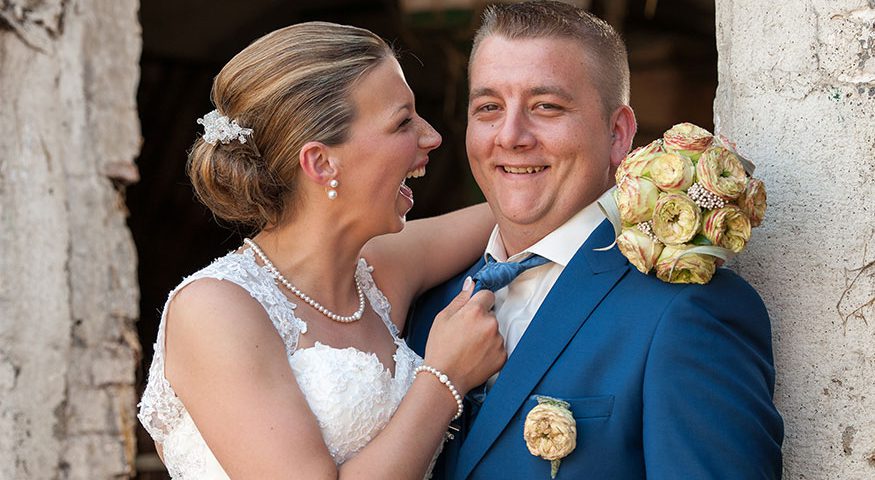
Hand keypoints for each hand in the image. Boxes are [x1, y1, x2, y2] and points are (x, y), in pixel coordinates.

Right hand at [423, 277, 505, 394]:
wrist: (444, 379)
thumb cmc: (440, 347)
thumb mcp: (442, 318)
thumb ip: (460, 299)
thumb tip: (471, 283)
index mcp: (475, 311)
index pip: (488, 295)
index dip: (479, 302)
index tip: (471, 313)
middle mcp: (491, 324)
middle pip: (491, 315)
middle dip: (481, 321)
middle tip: (465, 335)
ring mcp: (498, 341)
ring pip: (495, 332)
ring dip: (486, 336)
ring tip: (469, 348)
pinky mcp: (503, 356)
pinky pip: (499, 347)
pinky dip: (490, 351)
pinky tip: (476, 357)